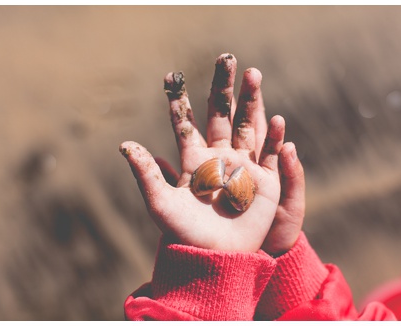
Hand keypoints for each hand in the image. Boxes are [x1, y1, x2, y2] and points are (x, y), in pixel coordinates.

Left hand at [120, 53, 284, 251]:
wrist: (216, 258)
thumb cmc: (184, 235)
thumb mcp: (160, 205)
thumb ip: (147, 174)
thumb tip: (124, 144)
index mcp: (194, 160)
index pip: (187, 123)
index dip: (180, 101)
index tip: (172, 76)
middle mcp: (220, 157)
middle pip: (223, 114)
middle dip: (224, 86)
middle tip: (226, 57)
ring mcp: (244, 166)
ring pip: (249, 125)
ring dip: (251, 100)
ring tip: (253, 74)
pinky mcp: (265, 181)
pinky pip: (271, 154)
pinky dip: (275, 137)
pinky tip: (277, 119)